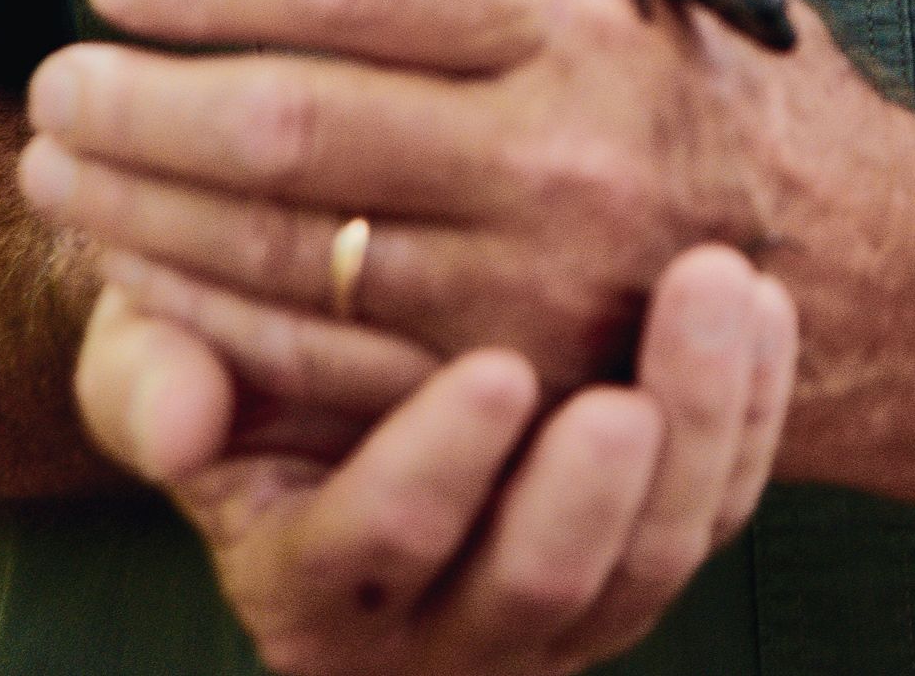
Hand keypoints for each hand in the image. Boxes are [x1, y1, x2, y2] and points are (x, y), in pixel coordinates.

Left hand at [20, 0, 914, 503]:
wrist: (851, 262)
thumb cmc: (727, 57)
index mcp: (575, 11)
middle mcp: (554, 145)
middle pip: (287, 121)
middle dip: (139, 101)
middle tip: (53, 81)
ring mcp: (529, 278)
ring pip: (282, 244)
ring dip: (143, 208)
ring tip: (64, 168)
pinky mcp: (510, 377)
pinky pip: (321, 352)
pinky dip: (207, 310)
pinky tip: (144, 268)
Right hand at [76, 240, 794, 675]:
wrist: (327, 325)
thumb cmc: (230, 329)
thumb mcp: (160, 345)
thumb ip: (153, 383)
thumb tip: (181, 419)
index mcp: (309, 584)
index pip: (374, 551)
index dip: (432, 472)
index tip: (493, 372)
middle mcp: (435, 625)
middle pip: (540, 589)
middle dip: (596, 491)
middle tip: (633, 384)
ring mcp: (557, 598)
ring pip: (653, 560)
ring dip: (702, 429)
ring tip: (720, 290)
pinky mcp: (643, 543)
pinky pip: (718, 506)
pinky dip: (752, 411)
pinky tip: (761, 302)